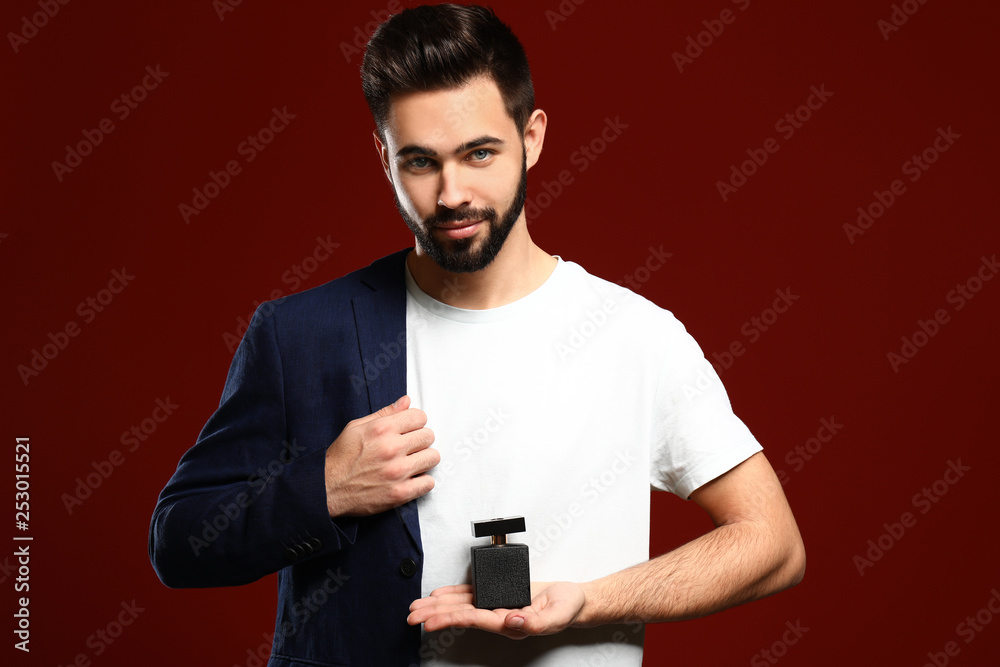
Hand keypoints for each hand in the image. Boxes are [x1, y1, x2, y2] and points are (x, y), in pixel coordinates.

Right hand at [324, 395, 437, 516]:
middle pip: (428, 436)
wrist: (327, 489)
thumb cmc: (341, 458)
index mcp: (382, 429)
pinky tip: (410, 479)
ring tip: (411, 462)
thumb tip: (407, 401)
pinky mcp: (400, 493)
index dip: (415, 422)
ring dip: (423, 459)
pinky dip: (422, 481)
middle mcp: (392, 448)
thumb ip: (385, 413)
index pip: (420, 417)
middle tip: (409, 447)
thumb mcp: (357, 427)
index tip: (410, 430)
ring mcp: (397, 472)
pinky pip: (428, 483)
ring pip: (432, 458)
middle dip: (420, 440)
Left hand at [407, 582, 585, 638]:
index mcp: (509, 623)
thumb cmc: (568, 608)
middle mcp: (498, 616)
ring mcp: (497, 606)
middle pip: (460, 614)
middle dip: (435, 615)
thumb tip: (510, 620)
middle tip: (411, 616)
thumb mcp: (557, 615)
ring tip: (417, 608)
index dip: (450, 619)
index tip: (430, 621)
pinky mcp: (499, 594)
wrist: (575, 600)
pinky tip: (438, 595)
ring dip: (438, 605)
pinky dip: (454, 594)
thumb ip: (535, 621)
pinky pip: (472, 595)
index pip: (473, 619)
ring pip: (461, 605)